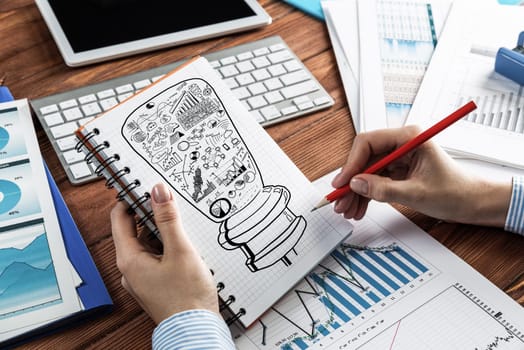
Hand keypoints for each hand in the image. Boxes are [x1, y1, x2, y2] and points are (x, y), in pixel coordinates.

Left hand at [110, 183, 219, 323]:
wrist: (196, 330)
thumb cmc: (186, 297)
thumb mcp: (180, 250)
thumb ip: (168, 219)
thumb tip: (158, 192)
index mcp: (129, 259)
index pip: (120, 218)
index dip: (130, 199)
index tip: (144, 187)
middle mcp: (131, 269)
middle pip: (135, 231)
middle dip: (152, 215)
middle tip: (171, 204)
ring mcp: (143, 277)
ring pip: (149, 244)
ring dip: (163, 233)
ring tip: (182, 227)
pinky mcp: (156, 283)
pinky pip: (157, 258)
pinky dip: (168, 248)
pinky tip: (185, 247)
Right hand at [331, 125, 511, 226]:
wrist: (473, 202)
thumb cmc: (456, 191)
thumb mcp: (417, 193)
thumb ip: (383, 189)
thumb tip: (357, 185)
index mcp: (410, 138)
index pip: (369, 142)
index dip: (352, 163)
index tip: (343, 182)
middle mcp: (401, 144)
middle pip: (365, 158)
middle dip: (351, 181)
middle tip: (340, 200)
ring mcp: (399, 158)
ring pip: (367, 171)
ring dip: (356, 191)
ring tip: (348, 209)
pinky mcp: (398, 171)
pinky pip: (375, 180)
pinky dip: (366, 194)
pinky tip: (359, 207)